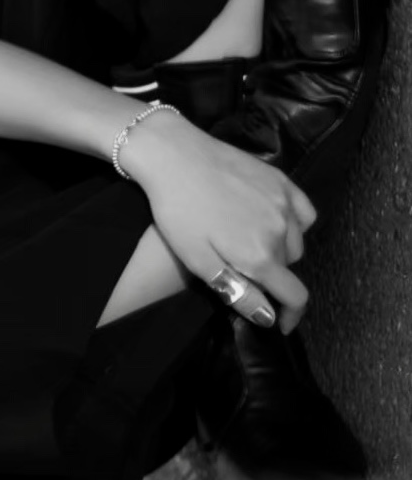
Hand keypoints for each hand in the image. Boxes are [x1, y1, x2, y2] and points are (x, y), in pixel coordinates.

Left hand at [120, 107, 316, 332]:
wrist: (175, 156)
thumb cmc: (178, 212)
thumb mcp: (199, 261)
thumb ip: (238, 292)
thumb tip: (269, 318)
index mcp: (260, 256)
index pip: (295, 296)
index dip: (291, 315)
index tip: (281, 323)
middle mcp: (281, 231)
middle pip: (290, 267)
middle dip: (272, 275)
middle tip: (242, 267)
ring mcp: (285, 203)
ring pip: (297, 241)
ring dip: (281, 249)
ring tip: (250, 242)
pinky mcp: (282, 181)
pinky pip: (303, 212)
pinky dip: (295, 223)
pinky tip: (273, 221)